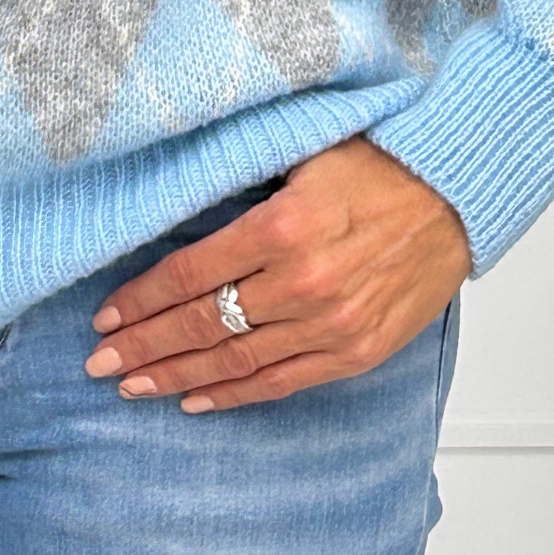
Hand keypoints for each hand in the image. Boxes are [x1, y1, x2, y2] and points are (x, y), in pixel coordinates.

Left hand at [84, 136, 470, 411]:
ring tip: (132, 386)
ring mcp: (331, 324)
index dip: (141, 299)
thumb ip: (241, 185)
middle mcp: (303, 282)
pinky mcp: (356, 351)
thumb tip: (171, 206)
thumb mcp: (299, 154)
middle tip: (97, 364)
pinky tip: (194, 400)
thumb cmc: (377, 163)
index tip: (105, 316)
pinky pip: (281, 382)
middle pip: (202, 324)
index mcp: (283, 226)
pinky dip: (233, 394)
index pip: (189, 273)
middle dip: (143, 346)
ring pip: (234, 361)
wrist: (456, 194)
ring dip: (175, 376)